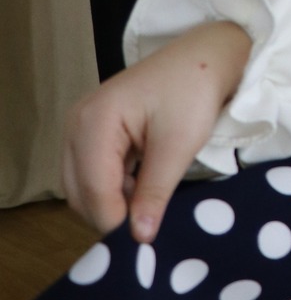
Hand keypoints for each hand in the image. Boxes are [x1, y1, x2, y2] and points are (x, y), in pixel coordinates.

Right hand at [61, 21, 252, 239]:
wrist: (205, 54)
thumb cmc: (193, 90)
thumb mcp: (179, 144)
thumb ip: (155, 192)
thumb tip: (140, 238)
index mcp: (94, 122)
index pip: (94, 191)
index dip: (116, 222)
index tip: (144, 245)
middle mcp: (76, 125)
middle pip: (80, 194)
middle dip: (110, 216)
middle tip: (148, 229)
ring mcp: (81, 127)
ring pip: (83, 188)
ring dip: (112, 204)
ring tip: (149, 207)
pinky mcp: (92, 132)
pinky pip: (92, 174)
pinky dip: (114, 189)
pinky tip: (142, 190)